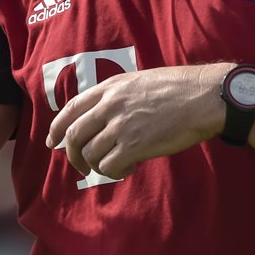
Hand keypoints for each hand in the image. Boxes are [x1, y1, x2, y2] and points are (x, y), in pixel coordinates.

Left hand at [45, 64, 226, 179]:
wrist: (202, 97)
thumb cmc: (178, 89)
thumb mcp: (139, 81)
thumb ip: (118, 96)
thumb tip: (105, 118)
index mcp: (110, 88)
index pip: (71, 109)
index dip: (57, 128)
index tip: (52, 142)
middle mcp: (109, 106)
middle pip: (73, 135)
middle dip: (72, 155)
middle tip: (81, 165)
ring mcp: (120, 126)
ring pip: (90, 154)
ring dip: (97, 166)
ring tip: (115, 166)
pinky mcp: (133, 146)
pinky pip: (109, 167)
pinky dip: (113, 172)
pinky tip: (128, 168)